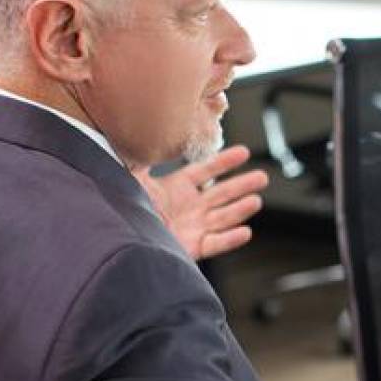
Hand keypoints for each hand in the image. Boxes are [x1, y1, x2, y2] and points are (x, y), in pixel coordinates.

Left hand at [134, 145, 267, 260]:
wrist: (117, 240)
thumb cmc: (122, 210)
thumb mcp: (131, 180)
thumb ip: (141, 159)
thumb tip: (144, 133)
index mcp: (176, 188)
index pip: (206, 171)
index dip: (225, 162)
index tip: (244, 153)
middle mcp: (190, 207)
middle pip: (223, 194)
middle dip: (243, 185)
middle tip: (262, 177)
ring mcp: (194, 227)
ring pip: (223, 217)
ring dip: (240, 210)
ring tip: (256, 201)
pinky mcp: (193, 247)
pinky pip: (216, 243)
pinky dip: (230, 239)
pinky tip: (245, 232)